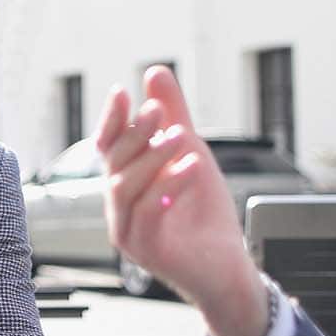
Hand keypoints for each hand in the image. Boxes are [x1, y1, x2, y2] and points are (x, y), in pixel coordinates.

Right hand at [96, 66, 271, 335]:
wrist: (227, 263)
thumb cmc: (203, 212)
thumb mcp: (191, 152)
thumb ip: (174, 114)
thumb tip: (155, 72)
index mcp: (125, 182)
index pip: (108, 147)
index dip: (111, 120)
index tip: (121, 92)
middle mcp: (119, 206)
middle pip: (114, 164)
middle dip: (134, 134)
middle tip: (157, 111)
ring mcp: (128, 230)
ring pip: (125, 187)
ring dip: (152, 158)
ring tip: (180, 137)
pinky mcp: (146, 251)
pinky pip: (148, 214)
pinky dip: (168, 188)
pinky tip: (191, 169)